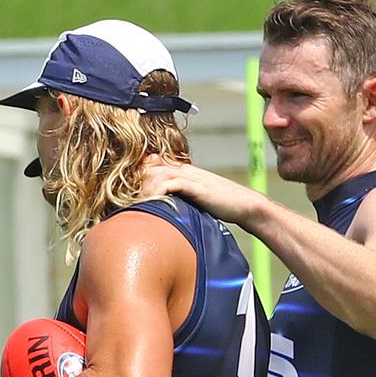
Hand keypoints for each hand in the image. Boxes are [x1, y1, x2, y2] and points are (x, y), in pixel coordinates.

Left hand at [141, 156, 262, 225]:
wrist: (244, 205)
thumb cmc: (222, 205)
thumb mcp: (197, 199)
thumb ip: (181, 199)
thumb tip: (164, 210)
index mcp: (184, 171)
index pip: (155, 166)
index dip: (141, 178)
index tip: (133, 195)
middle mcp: (185, 170)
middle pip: (152, 168)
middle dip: (139, 184)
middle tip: (130, 203)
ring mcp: (191, 176)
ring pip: (158, 173)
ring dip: (146, 189)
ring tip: (138, 206)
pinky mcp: (196, 185)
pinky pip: (171, 182)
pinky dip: (159, 191)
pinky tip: (153, 203)